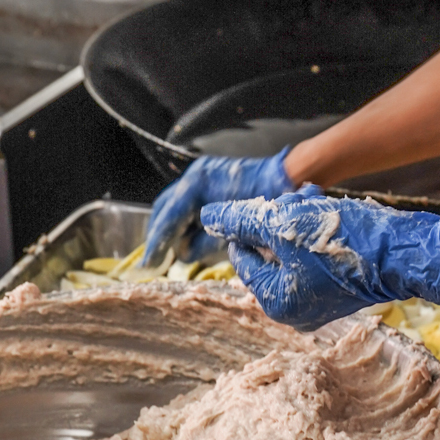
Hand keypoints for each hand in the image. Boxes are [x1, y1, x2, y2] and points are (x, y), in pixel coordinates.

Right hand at [142, 148, 295, 265]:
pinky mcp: (210, 186)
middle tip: (152, 260)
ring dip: (170, 231)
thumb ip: (207, 240)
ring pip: (174, 208)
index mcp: (199, 181)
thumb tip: (184, 254)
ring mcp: (202, 179)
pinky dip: (185, 225)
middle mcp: (196, 177)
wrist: (290, 179)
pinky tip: (185, 243)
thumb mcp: (235, 226)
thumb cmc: (269, 198)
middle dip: (158, 235)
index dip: (158, 241)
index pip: (170, 214)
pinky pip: (189, 207)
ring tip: (165, 255)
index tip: (150, 263)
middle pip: (165, 208)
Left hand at [201, 186, 439, 330]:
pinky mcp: (340, 290)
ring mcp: (320, 302)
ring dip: (298, 222)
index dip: (252, 224)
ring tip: (313, 199)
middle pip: (270, 254)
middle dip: (279, 222)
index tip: (272, 205)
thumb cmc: (341, 241)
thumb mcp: (281, 224)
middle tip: (294, 199)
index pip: (244, 256)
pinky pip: (316, 259)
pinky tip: (327, 212)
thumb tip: (208, 216)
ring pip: (293, 252)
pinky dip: (317, 235)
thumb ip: (240, 220)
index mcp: (275, 302)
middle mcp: (295, 310)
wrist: (402, 253)